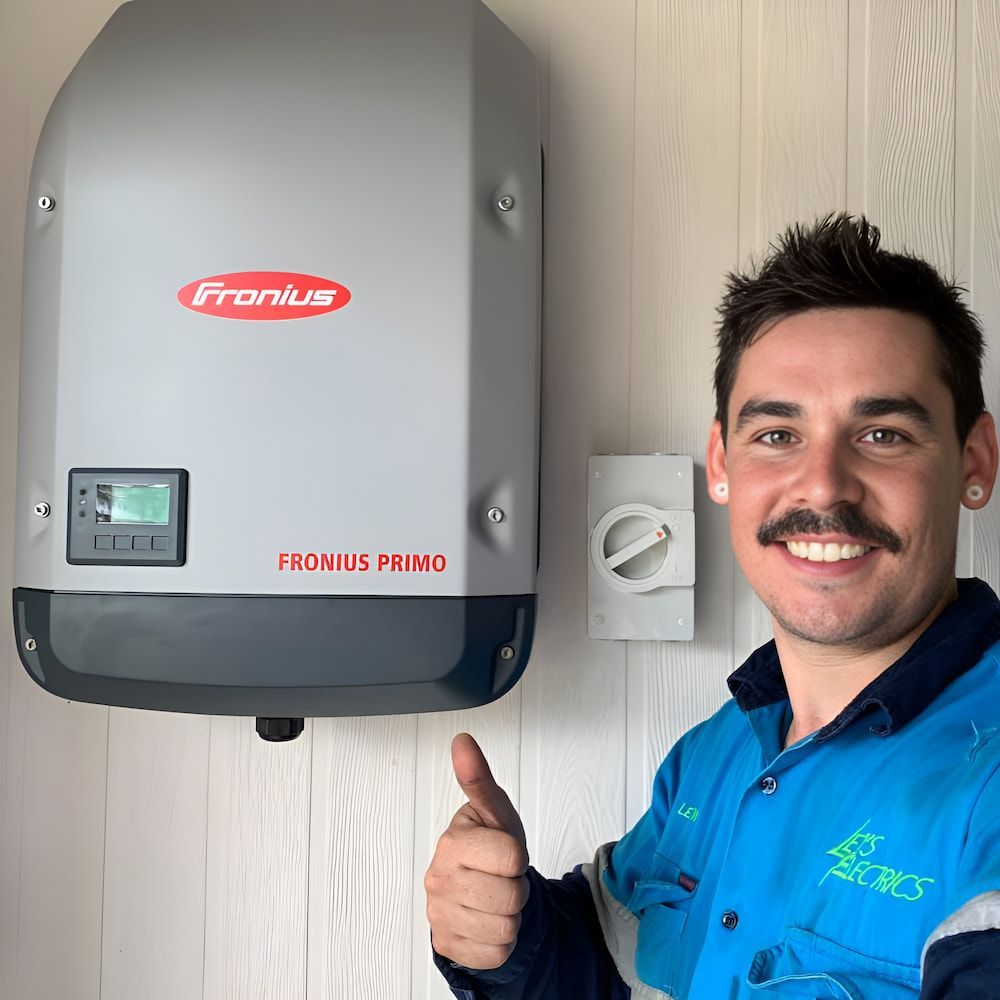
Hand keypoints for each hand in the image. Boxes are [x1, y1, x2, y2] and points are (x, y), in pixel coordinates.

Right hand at [425, 733, 529, 969]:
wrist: (479, 888)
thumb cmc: (490, 847)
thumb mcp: (495, 812)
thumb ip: (479, 778)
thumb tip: (463, 742)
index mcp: (453, 842)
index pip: (511, 857)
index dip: (517, 856)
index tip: (504, 852)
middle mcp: (439, 878)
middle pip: (511, 896)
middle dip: (515, 887)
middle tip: (501, 876)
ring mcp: (440, 914)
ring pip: (505, 928)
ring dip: (509, 915)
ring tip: (494, 897)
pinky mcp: (447, 944)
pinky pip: (495, 954)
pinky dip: (500, 943)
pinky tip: (487, 920)